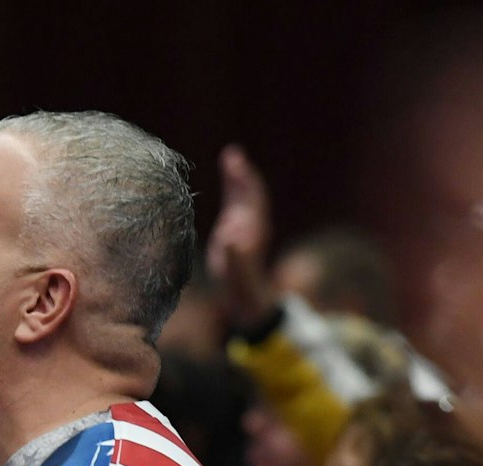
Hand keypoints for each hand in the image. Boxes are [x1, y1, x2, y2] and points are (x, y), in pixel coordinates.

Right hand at [206, 145, 279, 327]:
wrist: (244, 294)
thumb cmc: (239, 286)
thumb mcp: (236, 274)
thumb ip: (236, 256)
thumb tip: (233, 237)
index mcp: (254, 230)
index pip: (252, 200)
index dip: (244, 184)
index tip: (236, 168)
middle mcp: (253, 223)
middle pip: (250, 192)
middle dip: (241, 174)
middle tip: (232, 154)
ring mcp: (245, 223)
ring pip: (243, 193)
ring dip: (237, 175)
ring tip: (230, 156)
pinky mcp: (236, 226)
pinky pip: (235, 200)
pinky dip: (232, 185)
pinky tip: (227, 173)